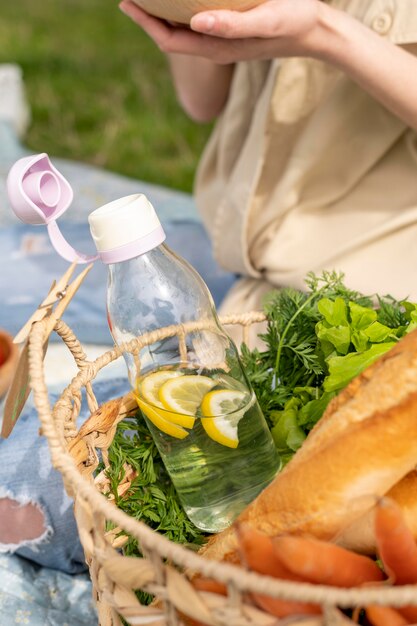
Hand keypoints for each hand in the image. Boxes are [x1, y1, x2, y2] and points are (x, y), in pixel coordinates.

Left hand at [119, 0, 330, 64]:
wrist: (316, 32)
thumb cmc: (293, 23)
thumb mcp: (266, 21)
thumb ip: (233, 25)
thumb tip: (196, 23)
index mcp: (216, 48)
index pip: (168, 40)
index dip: (145, 23)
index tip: (126, 1)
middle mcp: (214, 49)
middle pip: (169, 37)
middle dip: (147, 19)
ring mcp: (222, 43)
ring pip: (181, 32)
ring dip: (161, 16)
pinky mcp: (231, 33)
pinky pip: (196, 26)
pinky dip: (180, 13)